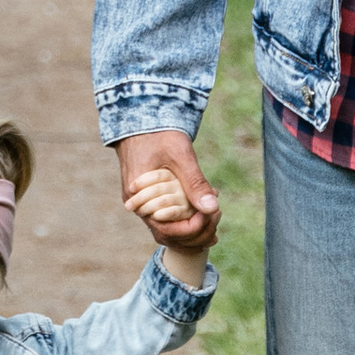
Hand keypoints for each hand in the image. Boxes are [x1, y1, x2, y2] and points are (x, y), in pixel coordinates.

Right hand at [115, 129, 218, 251]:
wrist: (142, 120)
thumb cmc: (159, 134)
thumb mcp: (180, 155)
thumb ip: (194, 182)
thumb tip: (212, 207)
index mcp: (139, 197)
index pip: (166, 229)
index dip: (191, 228)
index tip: (211, 214)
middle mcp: (137, 205)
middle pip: (167, 234)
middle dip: (196, 231)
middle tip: (217, 214)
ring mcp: (141, 204)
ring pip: (167, 229)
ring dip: (192, 228)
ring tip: (214, 215)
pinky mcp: (148, 199)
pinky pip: (166, 218)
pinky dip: (185, 220)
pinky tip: (204, 213)